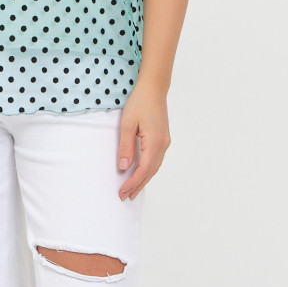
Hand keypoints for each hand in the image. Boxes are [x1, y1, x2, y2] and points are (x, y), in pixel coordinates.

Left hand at [116, 84, 170, 199]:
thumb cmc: (139, 103)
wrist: (153, 89)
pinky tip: (142, 174)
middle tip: (125, 197)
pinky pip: (156, 160)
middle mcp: (162, 145)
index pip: (143, 169)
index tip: (122, 191)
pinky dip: (149, 170)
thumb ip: (126, 147)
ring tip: (133, 190)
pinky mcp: (163, 139)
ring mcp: (165, 142)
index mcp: (154, 142)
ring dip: (144, 179)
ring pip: (155, 167)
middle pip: (151, 172)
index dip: (133, 182)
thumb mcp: (127, 124)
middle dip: (138, 185)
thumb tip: (124, 167)